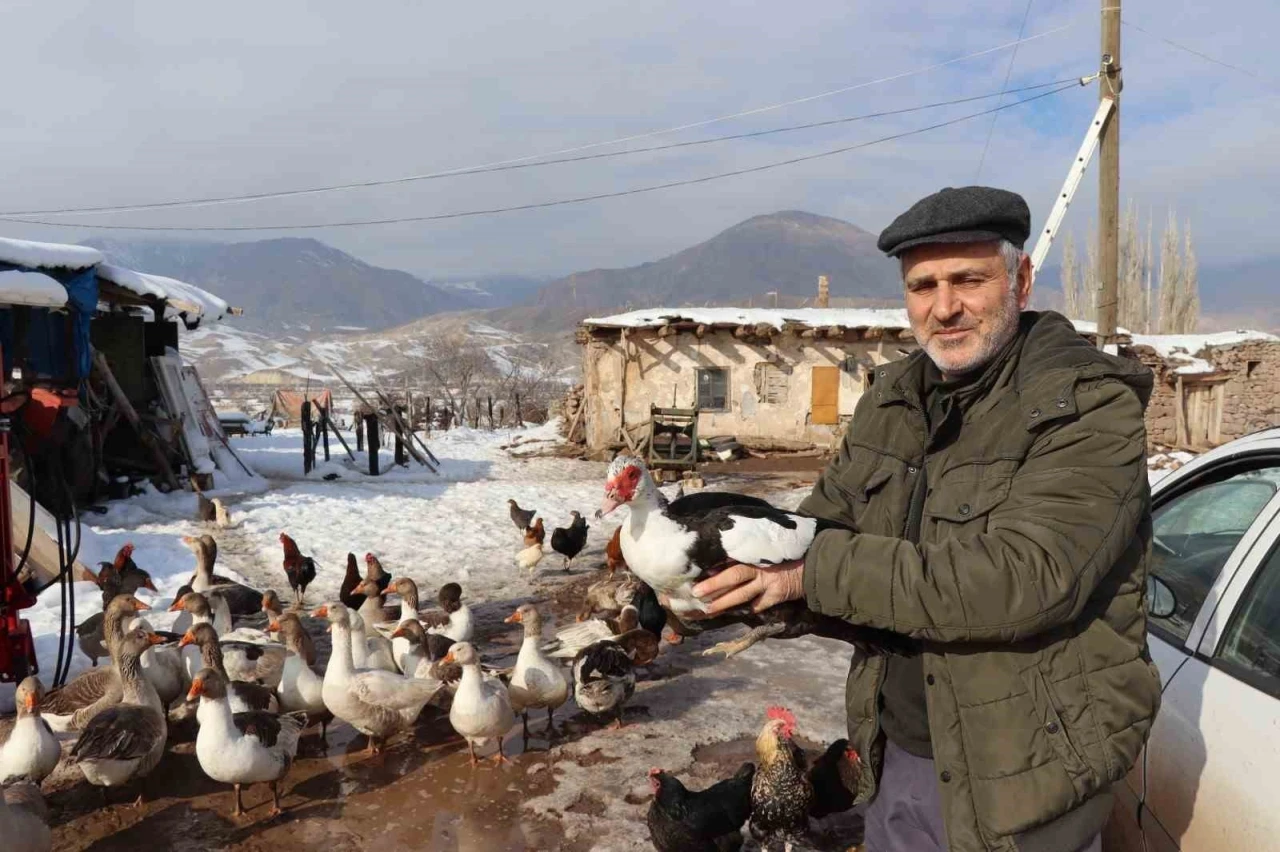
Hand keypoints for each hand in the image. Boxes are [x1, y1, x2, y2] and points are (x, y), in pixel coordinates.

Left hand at [691, 560, 805, 615]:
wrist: (814, 564)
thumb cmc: (787, 554)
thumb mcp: (767, 550)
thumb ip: (748, 555)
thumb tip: (722, 563)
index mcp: (756, 554)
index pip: (731, 561)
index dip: (715, 569)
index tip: (698, 576)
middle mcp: (760, 567)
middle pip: (733, 576)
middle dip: (713, 585)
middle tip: (695, 593)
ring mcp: (769, 582)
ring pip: (742, 594)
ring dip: (724, 602)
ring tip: (708, 609)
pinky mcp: (778, 595)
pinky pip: (760, 605)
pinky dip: (750, 608)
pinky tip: (738, 613)